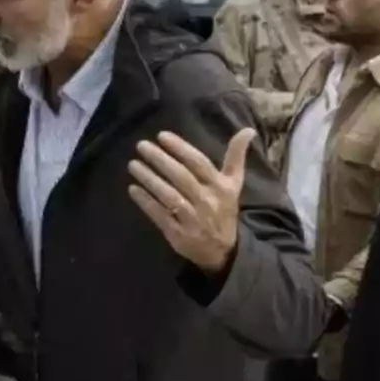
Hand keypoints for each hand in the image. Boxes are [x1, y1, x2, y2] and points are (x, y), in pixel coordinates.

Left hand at [128, 128, 255, 274]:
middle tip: (141, 145)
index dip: (181, 148)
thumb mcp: (234, 184)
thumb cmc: (223, 209)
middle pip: (181, 177)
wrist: (222, 250)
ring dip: (149, 179)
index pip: (199, 163)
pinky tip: (132, 189)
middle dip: (160, 160)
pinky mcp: (177, 233)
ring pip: (169, 195)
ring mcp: (192, 218)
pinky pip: (159, 215)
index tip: (161, 135)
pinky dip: (145, 202)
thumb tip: (247, 130)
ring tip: (133, 164)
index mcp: (221, 187)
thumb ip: (236, 156)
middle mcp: (207, 201)